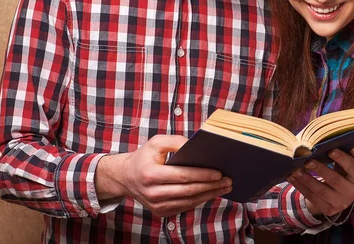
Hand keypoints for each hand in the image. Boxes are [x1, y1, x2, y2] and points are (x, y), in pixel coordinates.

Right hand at [96, 134, 231, 216]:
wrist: (126, 178)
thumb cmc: (144, 157)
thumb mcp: (156, 142)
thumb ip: (175, 141)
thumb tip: (195, 146)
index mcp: (151, 174)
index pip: (182, 176)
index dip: (202, 175)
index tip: (219, 172)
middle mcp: (153, 193)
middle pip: (188, 191)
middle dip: (211, 186)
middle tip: (228, 180)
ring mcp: (157, 205)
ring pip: (189, 201)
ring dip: (209, 195)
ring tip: (224, 187)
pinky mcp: (161, 212)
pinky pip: (185, 206)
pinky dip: (200, 200)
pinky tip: (211, 192)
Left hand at [286, 144, 353, 216]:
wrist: (342, 191)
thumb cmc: (346, 168)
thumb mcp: (352, 158)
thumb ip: (351, 148)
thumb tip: (342, 136)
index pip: (352, 167)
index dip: (341, 159)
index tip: (330, 150)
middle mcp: (353, 192)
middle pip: (335, 180)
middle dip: (320, 169)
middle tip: (307, 160)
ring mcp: (341, 203)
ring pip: (321, 191)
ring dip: (306, 179)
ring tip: (295, 169)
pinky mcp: (328, 209)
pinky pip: (312, 198)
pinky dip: (300, 187)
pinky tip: (292, 177)